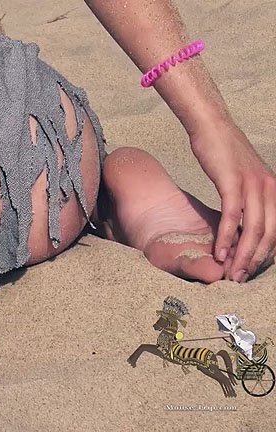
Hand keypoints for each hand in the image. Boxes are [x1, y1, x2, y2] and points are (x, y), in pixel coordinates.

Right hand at [190, 121, 275, 281]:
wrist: (212, 127)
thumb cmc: (225, 152)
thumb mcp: (247, 177)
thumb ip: (252, 198)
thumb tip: (247, 221)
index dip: (267, 255)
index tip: (249, 270)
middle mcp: (271, 188)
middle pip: (269, 234)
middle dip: (255, 261)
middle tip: (240, 278)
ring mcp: (253, 184)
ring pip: (253, 229)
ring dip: (242, 255)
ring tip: (230, 272)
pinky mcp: (232, 182)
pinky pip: (232, 216)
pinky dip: (226, 237)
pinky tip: (219, 251)